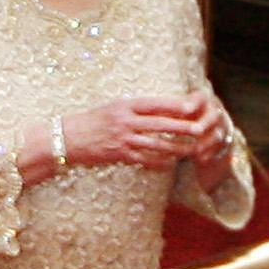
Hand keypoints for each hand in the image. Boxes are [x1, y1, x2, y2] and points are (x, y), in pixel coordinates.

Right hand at [65, 96, 215, 170]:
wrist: (68, 138)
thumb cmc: (93, 121)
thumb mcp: (113, 107)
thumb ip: (135, 109)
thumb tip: (161, 109)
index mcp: (125, 105)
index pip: (155, 104)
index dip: (175, 105)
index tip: (192, 106)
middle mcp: (125, 121)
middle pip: (160, 124)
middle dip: (181, 127)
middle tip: (199, 129)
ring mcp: (123, 139)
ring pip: (156, 144)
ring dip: (175, 148)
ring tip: (191, 150)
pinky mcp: (120, 155)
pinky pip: (145, 160)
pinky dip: (159, 162)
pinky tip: (171, 164)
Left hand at [168, 88, 241, 176]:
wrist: (206, 134)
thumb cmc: (183, 120)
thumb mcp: (177, 113)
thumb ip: (168, 112)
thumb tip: (144, 111)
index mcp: (201, 100)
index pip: (200, 98)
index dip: (194, 102)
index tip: (186, 110)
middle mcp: (214, 111)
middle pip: (213, 115)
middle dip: (204, 123)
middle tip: (195, 130)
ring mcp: (221, 127)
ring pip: (218, 133)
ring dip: (206, 142)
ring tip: (195, 150)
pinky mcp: (224, 142)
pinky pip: (220, 148)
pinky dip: (210, 153)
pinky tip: (201, 159)